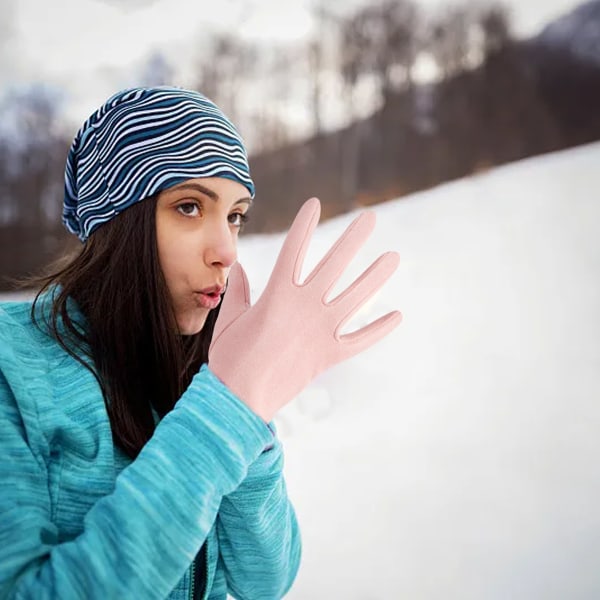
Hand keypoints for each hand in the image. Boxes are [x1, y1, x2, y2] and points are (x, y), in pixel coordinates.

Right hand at [209, 197, 401, 421]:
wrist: (239, 399)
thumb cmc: (230, 358)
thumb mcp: (230, 319)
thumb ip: (239, 291)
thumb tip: (238, 267)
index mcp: (277, 294)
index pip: (294, 248)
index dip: (305, 224)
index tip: (315, 203)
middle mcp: (304, 306)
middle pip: (335, 264)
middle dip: (354, 238)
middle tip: (371, 217)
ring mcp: (320, 330)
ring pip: (355, 297)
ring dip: (376, 276)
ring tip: (393, 257)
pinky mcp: (329, 354)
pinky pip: (360, 340)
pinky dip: (378, 329)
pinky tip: (397, 315)